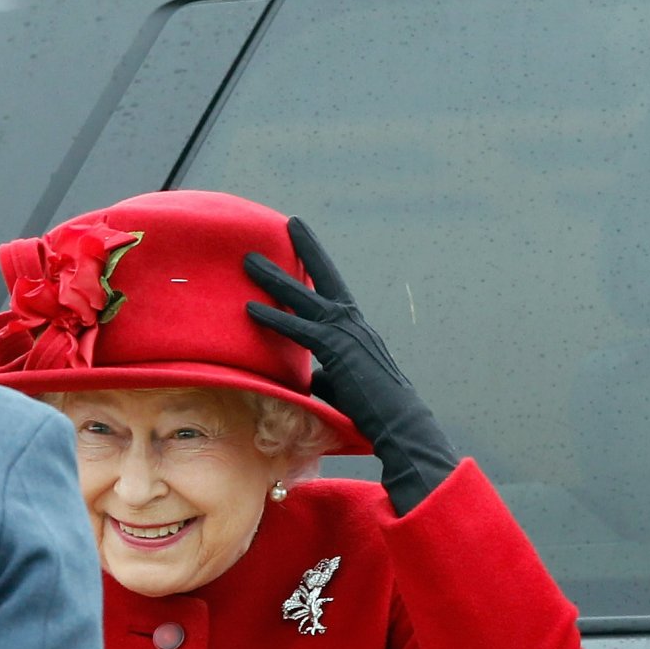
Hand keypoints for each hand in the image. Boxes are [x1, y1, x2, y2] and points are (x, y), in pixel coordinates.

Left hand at [245, 217, 456, 512]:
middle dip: (305, 251)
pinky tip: (251, 309)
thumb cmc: (375, 413)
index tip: (305, 243)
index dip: (318, 267)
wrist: (400, 424)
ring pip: (306, 298)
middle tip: (288, 223)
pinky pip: (300, 328)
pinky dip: (275, 318)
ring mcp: (347, 333)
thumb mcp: (344, 387)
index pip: (334, 291)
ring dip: (275, 279)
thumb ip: (326, 375)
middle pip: (324, 279)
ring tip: (249, 260)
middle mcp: (354, 324)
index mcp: (357, 330)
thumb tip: (310, 375)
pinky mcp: (337, 350)